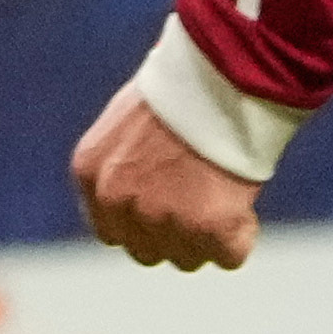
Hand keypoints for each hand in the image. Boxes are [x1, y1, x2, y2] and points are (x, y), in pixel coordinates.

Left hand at [69, 86, 262, 270]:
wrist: (217, 74)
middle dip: (174, 236)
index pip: (111, 231)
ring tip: (221, 192)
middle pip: (147, 252)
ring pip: (188, 259)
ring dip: (207, 237)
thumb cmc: (180, 88)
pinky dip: (241, 235)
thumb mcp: (127, 124)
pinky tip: (242, 202)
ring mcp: (162, 218)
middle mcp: (118, 201)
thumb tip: (142, 194)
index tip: (167, 212)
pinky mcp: (208, 229)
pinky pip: (229, 256)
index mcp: (91, 172)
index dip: (142, 226)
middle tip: (200, 203)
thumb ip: (124, 166)